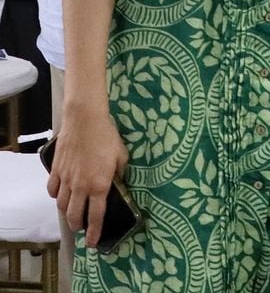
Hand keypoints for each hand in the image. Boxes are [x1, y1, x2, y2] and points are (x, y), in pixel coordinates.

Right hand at [48, 106, 129, 248]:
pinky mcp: (56, 170)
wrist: (85, 121)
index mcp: (99, 185)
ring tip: (72, 215)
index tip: (92, 243)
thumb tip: (118, 183)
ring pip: (61, 205)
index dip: (94, 231)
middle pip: (74, 215)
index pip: (96, 215)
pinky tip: (60, 196)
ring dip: (66, 213)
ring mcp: (66, 179)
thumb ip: (120, 173)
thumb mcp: (122, 156)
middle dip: (78, 225)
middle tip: (82, 228)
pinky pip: (52, 189)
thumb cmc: (107, 137)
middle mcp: (80, 186)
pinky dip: (56, 196)